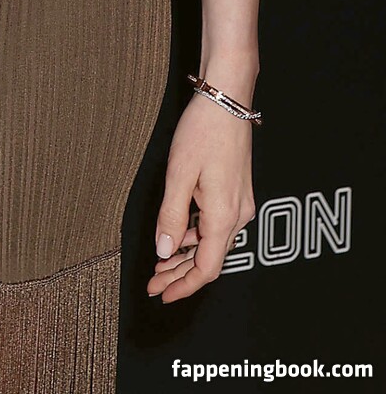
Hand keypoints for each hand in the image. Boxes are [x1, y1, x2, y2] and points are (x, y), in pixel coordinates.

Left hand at [146, 92, 254, 301]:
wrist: (228, 99)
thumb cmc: (203, 131)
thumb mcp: (179, 173)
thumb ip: (171, 215)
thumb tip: (165, 251)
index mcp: (224, 216)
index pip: (206, 268)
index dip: (184, 286)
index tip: (161, 294)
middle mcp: (238, 215)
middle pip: (210, 259)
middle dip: (181, 274)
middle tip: (154, 282)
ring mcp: (240, 204)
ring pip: (213, 243)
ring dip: (187, 256)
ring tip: (160, 263)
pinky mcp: (236, 192)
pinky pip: (217, 226)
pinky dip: (196, 236)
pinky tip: (178, 235)